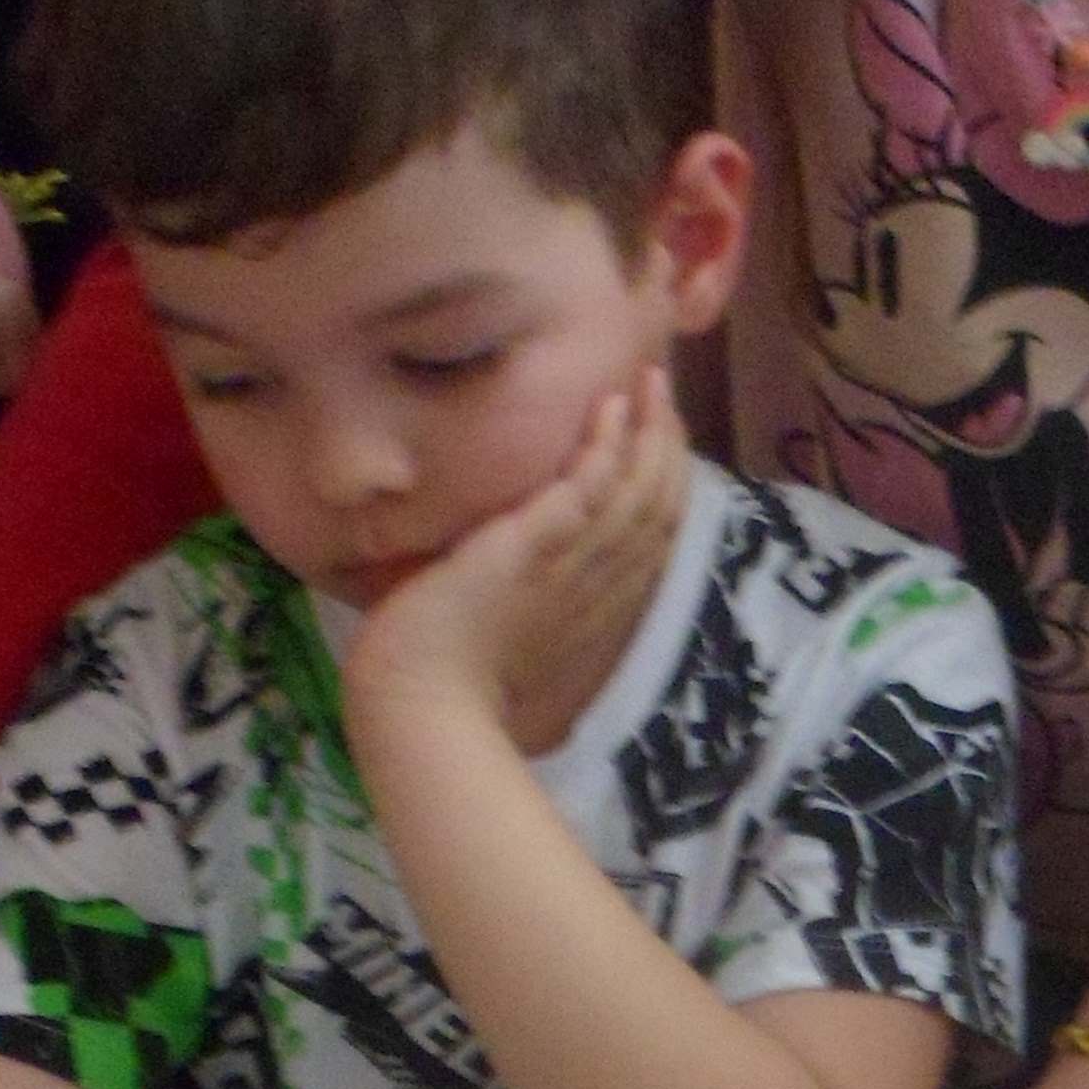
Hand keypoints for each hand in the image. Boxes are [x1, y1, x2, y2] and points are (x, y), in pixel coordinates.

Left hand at [344, 370, 688, 752]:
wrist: (420, 709)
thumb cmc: (443, 687)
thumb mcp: (499, 639)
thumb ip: (516, 606)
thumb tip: (497, 579)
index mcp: (594, 614)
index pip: (649, 540)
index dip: (663, 486)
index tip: (659, 440)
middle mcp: (597, 590)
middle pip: (659, 508)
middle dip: (668, 445)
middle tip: (664, 392)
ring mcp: (572, 569)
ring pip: (640, 491)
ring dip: (652, 431)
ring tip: (653, 379)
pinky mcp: (537, 550)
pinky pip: (592, 488)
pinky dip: (609, 445)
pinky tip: (613, 405)